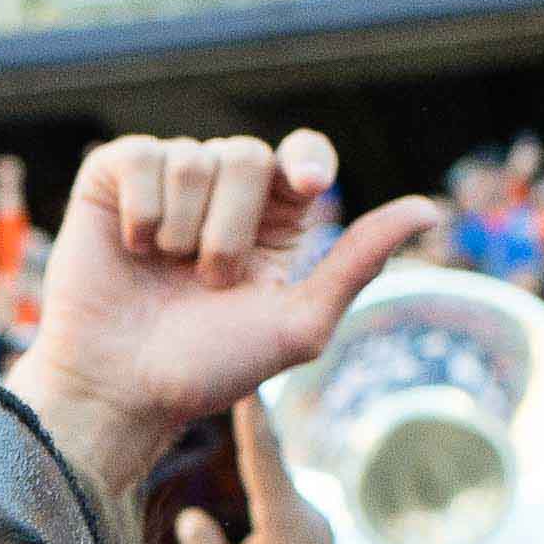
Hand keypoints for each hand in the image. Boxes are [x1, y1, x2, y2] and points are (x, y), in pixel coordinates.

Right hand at [12, 131, 436, 501]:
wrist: (120, 389)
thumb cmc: (206, 368)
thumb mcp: (298, 324)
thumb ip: (358, 263)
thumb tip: (431, 208)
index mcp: (272, 223)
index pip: (302, 154)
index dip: (306, 159)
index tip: (307, 187)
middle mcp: (221, 195)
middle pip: (249, 155)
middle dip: (231, 227)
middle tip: (207, 281)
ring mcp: (166, 183)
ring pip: (195, 157)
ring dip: (182, 229)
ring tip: (163, 271)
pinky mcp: (112, 180)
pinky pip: (142, 155)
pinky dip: (141, 209)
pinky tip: (132, 248)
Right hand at [173, 391, 359, 543]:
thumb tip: (194, 520)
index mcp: (287, 518)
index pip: (263, 450)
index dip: (249, 414)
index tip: (246, 378)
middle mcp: (307, 520)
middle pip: (247, 498)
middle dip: (209, 523)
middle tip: (183, 532)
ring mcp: (313, 542)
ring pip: (251, 531)